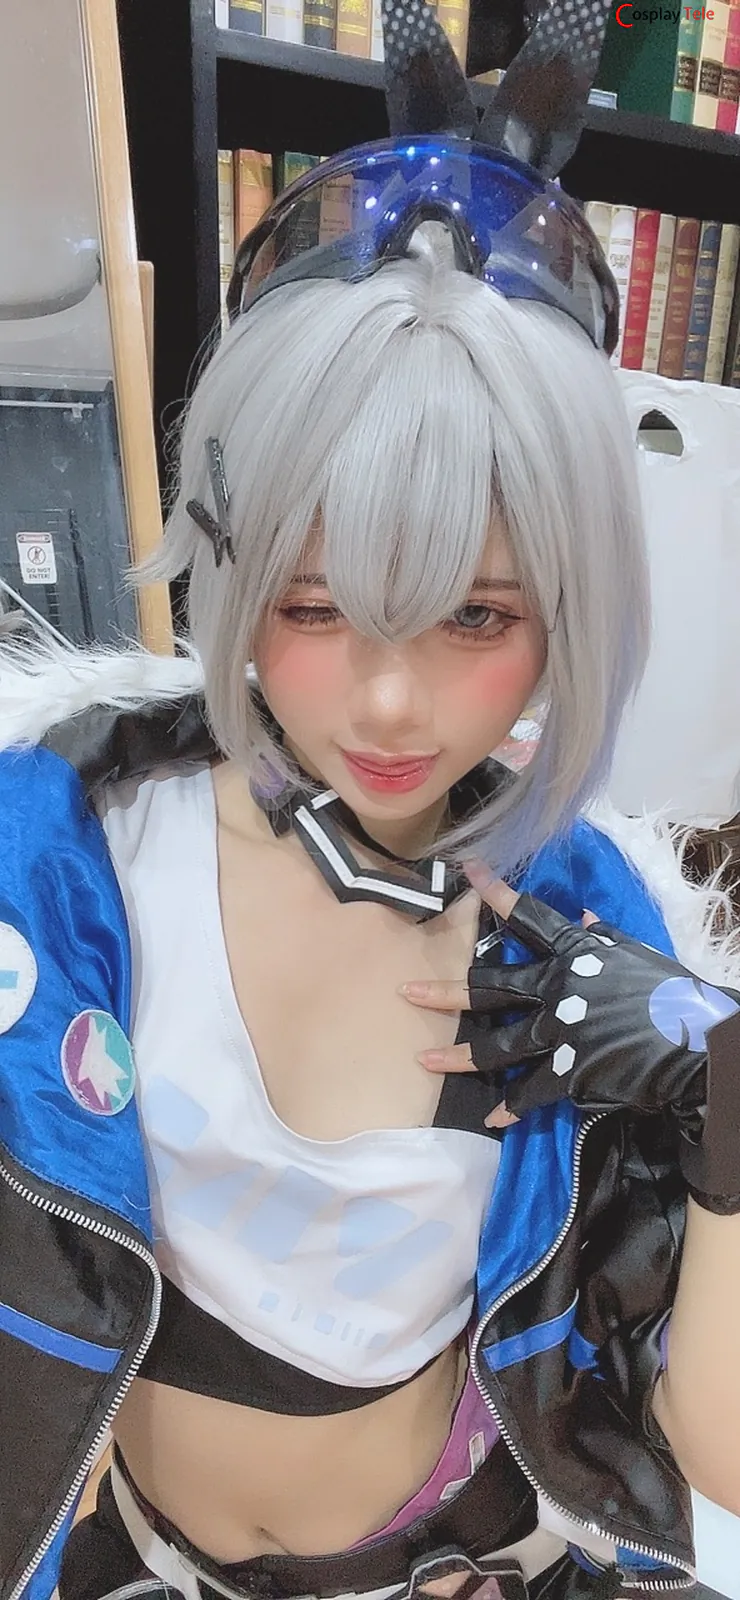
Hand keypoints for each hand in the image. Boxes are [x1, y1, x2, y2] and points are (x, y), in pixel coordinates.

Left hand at [401, 859, 739, 1212]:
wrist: (696, 1042)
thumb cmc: (671, 993)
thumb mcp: (638, 954)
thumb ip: (605, 936)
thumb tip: (587, 915)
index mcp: (576, 953)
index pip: (529, 917)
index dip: (497, 893)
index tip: (468, 871)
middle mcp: (558, 989)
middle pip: (490, 987)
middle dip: (445, 990)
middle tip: (406, 991)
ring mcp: (561, 1032)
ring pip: (497, 1045)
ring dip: (457, 1056)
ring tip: (423, 1060)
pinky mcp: (571, 1072)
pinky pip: (531, 1092)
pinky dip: (512, 1106)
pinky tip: (492, 1116)